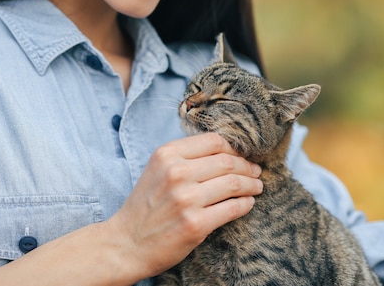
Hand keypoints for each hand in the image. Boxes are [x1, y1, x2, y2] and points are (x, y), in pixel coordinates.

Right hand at [105, 132, 262, 278]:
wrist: (127, 242)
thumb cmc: (145, 205)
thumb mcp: (157, 169)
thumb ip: (185, 157)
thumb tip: (225, 151)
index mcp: (167, 154)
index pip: (214, 141)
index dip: (234, 148)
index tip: (242, 155)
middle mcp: (176, 173)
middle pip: (227, 161)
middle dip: (247, 166)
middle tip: (256, 171)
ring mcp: (186, 199)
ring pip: (234, 184)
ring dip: (251, 185)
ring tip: (256, 187)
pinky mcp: (196, 224)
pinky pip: (232, 208)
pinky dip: (245, 204)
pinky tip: (247, 203)